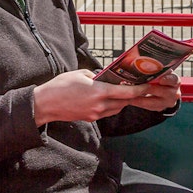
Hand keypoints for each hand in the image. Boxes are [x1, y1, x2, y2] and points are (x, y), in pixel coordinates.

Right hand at [32, 70, 180, 125]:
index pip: (125, 92)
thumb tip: (104, 77)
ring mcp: (95, 113)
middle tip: (140, 88)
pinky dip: (111, 105)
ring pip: (116, 108)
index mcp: (98, 91)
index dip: (139, 90)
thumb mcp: (79, 74)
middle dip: (132, 95)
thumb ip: (95, 76)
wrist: (45, 104)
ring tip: (124, 92)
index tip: (147, 86)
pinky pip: (107, 112)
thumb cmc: (60, 86)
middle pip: (123, 101)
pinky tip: (108, 98)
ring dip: (122, 101)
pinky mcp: (91, 118)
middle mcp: (100, 105)